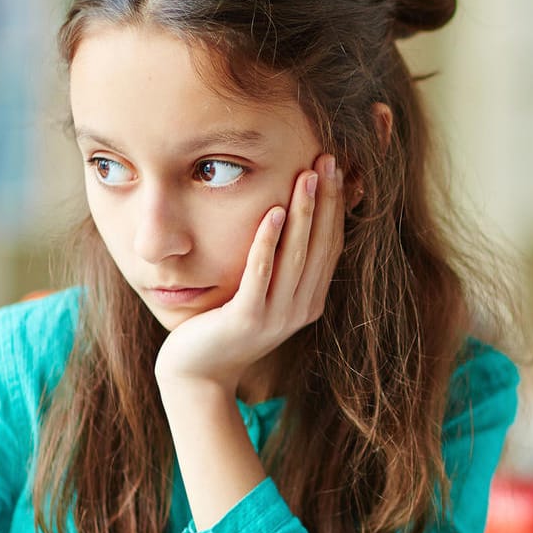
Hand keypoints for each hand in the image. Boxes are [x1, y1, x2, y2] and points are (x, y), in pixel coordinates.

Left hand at [155, 154, 344, 392]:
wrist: (197, 373)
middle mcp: (300, 309)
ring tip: (308, 175)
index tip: (335, 168)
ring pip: (297, 255)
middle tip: (328, 159)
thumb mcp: (260, 294)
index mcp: (309, 300)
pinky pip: (261, 273)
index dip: (336, 206)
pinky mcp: (247, 319)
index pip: (331, 245)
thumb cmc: (224, 327)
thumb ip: (278, 265)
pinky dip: (269, 242)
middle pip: (320, 245)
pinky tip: (275, 211)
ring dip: (304, 213)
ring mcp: (276, 316)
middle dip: (326, 200)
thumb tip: (288, 217)